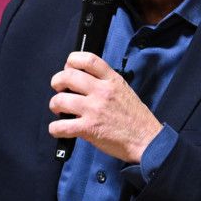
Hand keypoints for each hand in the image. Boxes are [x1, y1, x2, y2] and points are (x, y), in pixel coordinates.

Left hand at [48, 51, 163, 163]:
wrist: (146, 140)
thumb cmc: (136, 119)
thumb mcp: (125, 91)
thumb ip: (106, 83)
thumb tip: (83, 80)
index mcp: (112, 81)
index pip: (88, 59)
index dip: (72, 60)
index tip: (68, 67)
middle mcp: (102, 92)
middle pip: (68, 76)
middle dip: (57, 82)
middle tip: (59, 89)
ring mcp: (94, 110)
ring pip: (60, 100)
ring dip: (54, 105)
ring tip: (59, 109)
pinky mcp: (89, 128)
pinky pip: (61, 126)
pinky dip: (55, 128)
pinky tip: (59, 129)